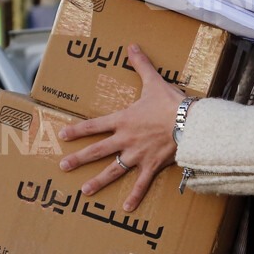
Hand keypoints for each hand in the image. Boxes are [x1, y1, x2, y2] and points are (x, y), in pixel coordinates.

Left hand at [56, 44, 187, 210]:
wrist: (191, 122)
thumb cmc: (172, 103)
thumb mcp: (153, 82)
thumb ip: (140, 64)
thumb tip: (131, 46)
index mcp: (123, 120)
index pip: (94, 125)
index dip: (78, 130)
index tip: (63, 135)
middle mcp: (126, 140)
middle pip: (97, 151)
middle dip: (78, 159)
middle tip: (63, 166)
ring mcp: (137, 155)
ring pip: (113, 170)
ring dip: (98, 181)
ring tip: (84, 191)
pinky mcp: (152, 166)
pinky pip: (141, 184)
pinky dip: (134, 196)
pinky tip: (126, 208)